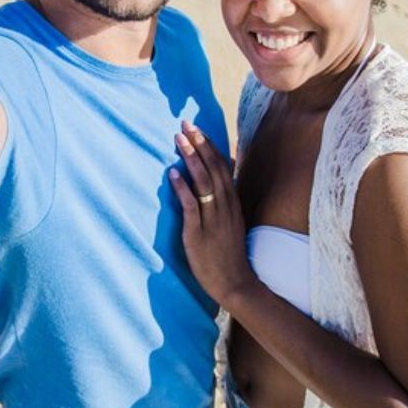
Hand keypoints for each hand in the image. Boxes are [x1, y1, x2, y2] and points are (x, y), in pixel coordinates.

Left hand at [168, 121, 256, 308]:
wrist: (235, 283)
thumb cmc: (228, 253)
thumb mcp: (230, 222)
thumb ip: (223, 201)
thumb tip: (215, 179)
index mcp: (232, 203)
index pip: (222, 167)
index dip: (210, 146)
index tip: (198, 129)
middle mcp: (225, 207)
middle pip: (213, 169)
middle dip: (200, 144)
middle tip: (186, 124)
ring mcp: (213, 220)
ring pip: (204, 183)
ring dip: (191, 159)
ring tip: (178, 140)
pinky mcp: (200, 234)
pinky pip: (192, 207)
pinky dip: (183, 189)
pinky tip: (173, 174)